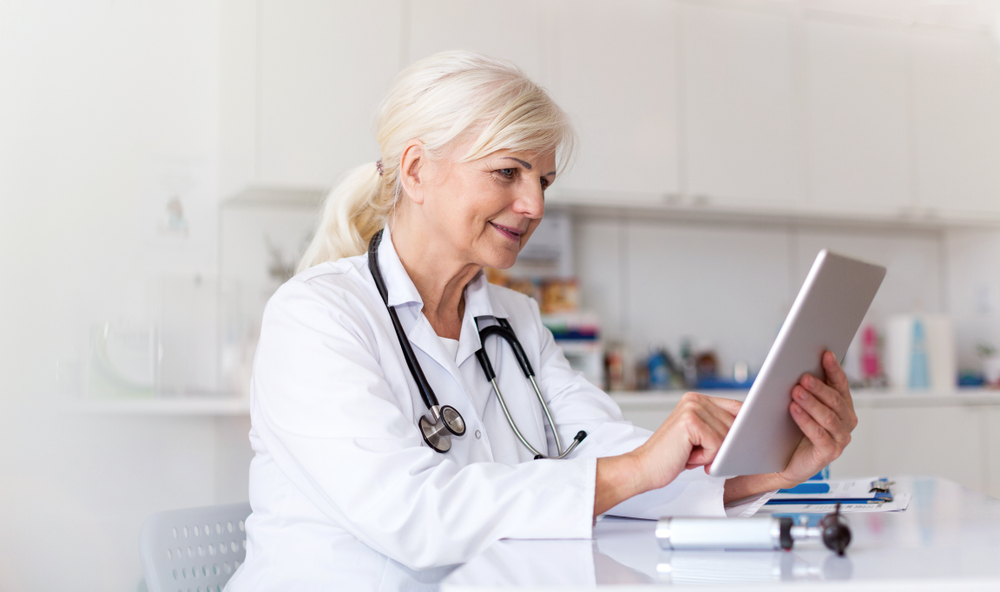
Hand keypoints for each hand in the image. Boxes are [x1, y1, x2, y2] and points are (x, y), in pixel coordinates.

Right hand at [635, 392, 742, 488]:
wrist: (644, 467)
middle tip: (698, 453)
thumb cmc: (672, 456)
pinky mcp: (690, 422)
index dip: (744, 426)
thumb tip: (750, 430)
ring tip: (691, 454)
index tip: (747, 437)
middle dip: (722, 446)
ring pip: (727, 437)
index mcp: (696, 399)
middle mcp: (694, 399)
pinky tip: (688, 457)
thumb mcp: (699, 437)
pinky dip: (706, 458)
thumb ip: (719, 427)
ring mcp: (692, 408)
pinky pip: (717, 445)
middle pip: (735, 424)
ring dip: (712, 454)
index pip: (737, 407)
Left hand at [778, 351, 857, 485]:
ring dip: (812, 403)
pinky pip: (820, 435)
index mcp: (841, 406)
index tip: (825, 354)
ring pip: (828, 417)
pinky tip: (794, 410)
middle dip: (819, 387)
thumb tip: (789, 365)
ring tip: (796, 392)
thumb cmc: (789, 430)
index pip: (840, 384)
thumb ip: (797, 388)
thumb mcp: (794, 405)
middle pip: (835, 400)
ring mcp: (840, 438)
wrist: (781, 460)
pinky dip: (807, 421)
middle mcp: (845, 421)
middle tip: (803, 377)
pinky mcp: (829, 453)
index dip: (834, 369)